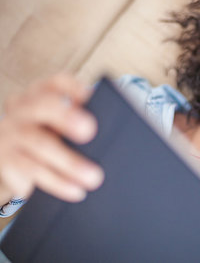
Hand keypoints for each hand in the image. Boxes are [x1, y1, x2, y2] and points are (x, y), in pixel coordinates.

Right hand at [0, 73, 103, 203]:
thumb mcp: (58, 125)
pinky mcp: (5, 159)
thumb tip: (113, 133)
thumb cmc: (45, 136)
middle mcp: (23, 109)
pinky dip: (55, 182)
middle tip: (89, 131)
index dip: (72, 86)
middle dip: (67, 117)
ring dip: (69, 162)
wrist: (8, 159)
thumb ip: (79, 121)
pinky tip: (74, 191)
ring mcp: (11, 133)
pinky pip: (29, 171)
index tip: (89, 95)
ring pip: (40, 144)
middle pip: (44, 106)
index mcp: (41, 94)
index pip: (56, 83)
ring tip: (93, 178)